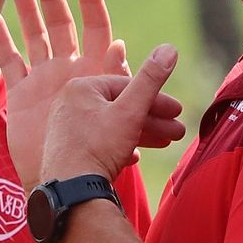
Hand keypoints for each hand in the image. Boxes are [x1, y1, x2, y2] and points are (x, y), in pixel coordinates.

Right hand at [0, 0, 125, 188]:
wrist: (70, 181)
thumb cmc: (102, 151)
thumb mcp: (128, 111)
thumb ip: (143, 81)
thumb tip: (167, 50)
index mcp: (95, 68)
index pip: (95, 25)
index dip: (90, 0)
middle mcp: (69, 68)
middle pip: (61, 24)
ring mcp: (44, 80)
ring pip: (33, 37)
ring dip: (26, 12)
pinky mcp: (22, 97)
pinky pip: (11, 63)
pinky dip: (2, 42)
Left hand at [42, 44, 186, 182]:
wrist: (69, 194)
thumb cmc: (98, 148)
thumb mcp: (131, 111)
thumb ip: (151, 80)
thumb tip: (169, 48)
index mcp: (81, 88)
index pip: (126, 87)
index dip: (157, 99)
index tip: (178, 112)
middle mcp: (68, 104)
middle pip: (119, 108)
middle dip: (153, 119)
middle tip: (178, 132)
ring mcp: (64, 129)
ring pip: (110, 126)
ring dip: (140, 133)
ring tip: (164, 143)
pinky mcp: (64, 152)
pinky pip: (97, 144)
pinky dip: (119, 148)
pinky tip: (134, 157)